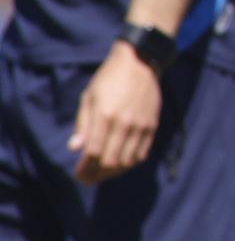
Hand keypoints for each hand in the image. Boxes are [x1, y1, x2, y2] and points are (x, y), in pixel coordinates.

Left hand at [69, 43, 162, 184]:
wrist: (140, 62)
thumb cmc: (109, 79)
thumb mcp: (89, 97)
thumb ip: (83, 125)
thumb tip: (75, 148)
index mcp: (105, 114)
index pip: (93, 153)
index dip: (84, 168)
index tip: (78, 174)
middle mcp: (124, 123)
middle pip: (110, 161)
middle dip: (96, 174)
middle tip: (88, 177)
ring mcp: (141, 125)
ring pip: (128, 161)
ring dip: (113, 172)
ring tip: (103, 172)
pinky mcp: (152, 126)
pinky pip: (142, 153)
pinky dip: (130, 163)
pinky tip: (121, 162)